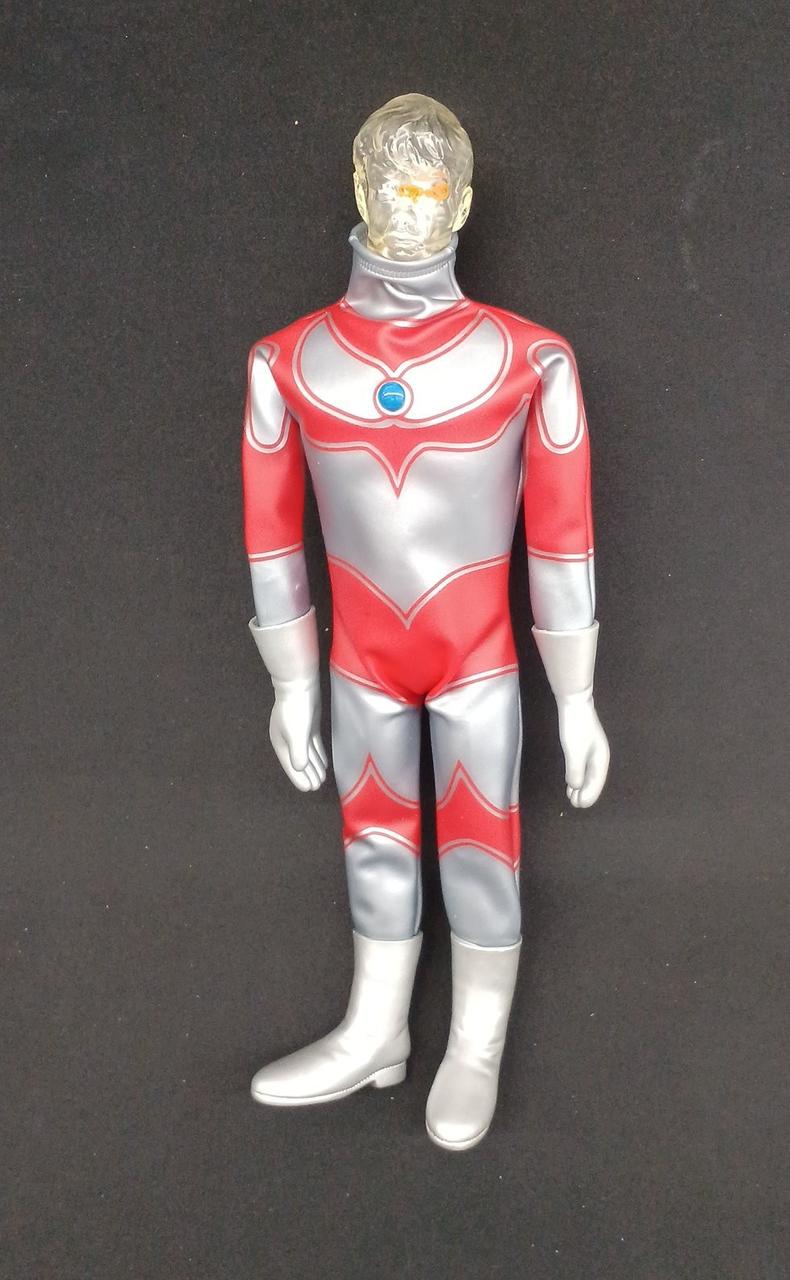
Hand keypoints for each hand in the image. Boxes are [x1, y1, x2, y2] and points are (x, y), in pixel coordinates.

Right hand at [269, 680, 327, 791]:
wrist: (298, 684)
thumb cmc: (295, 709)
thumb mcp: (296, 733)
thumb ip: (298, 753)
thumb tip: (299, 768)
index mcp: (281, 743)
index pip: (291, 765)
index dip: (299, 778)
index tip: (308, 789)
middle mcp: (288, 739)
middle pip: (299, 761)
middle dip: (308, 774)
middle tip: (317, 786)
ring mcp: (299, 731)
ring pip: (307, 753)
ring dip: (314, 765)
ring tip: (321, 778)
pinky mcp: (309, 724)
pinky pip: (313, 744)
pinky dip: (318, 754)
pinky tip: (323, 761)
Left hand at [557, 693, 609, 808]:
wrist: (574, 702)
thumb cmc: (576, 727)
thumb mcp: (574, 753)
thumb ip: (575, 772)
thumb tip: (576, 787)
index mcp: (601, 760)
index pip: (596, 784)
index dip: (587, 796)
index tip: (577, 804)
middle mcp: (599, 757)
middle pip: (594, 780)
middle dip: (585, 793)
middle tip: (573, 803)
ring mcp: (592, 750)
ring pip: (589, 774)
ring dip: (581, 785)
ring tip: (571, 795)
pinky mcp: (584, 745)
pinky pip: (584, 766)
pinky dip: (578, 775)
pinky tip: (572, 779)